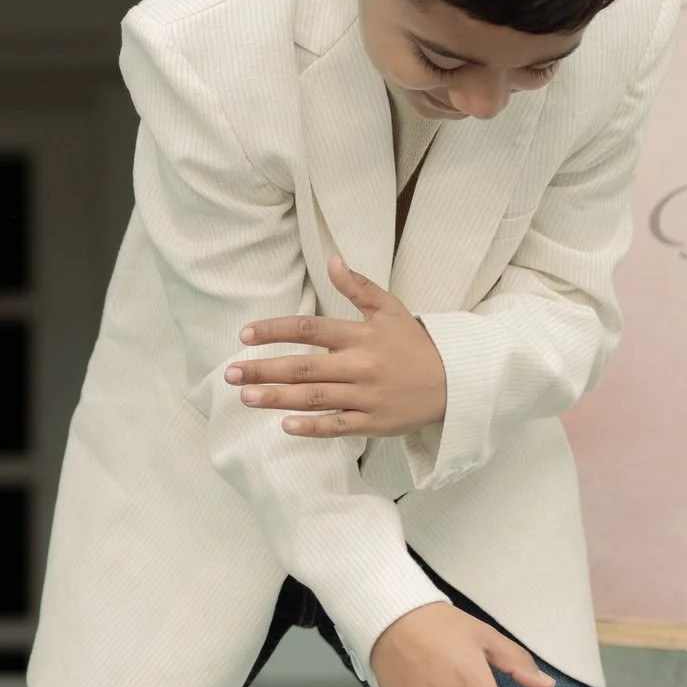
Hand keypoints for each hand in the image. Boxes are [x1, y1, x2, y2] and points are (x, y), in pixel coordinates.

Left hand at [228, 255, 446, 439]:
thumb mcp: (390, 308)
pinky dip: (313, 428)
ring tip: (246, 397)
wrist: (455, 381)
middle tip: (232, 373)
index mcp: (360, 335)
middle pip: (305, 367)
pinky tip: (286, 426)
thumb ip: (358, 286)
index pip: (310, 328)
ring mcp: (366, 396)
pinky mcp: (374, 423)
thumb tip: (332, 259)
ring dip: (279, 398)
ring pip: (316, 398)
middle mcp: (360, 365)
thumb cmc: (414, 344)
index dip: (275, 330)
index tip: (245, 334)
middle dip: (265, 369)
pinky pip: (338, 426)